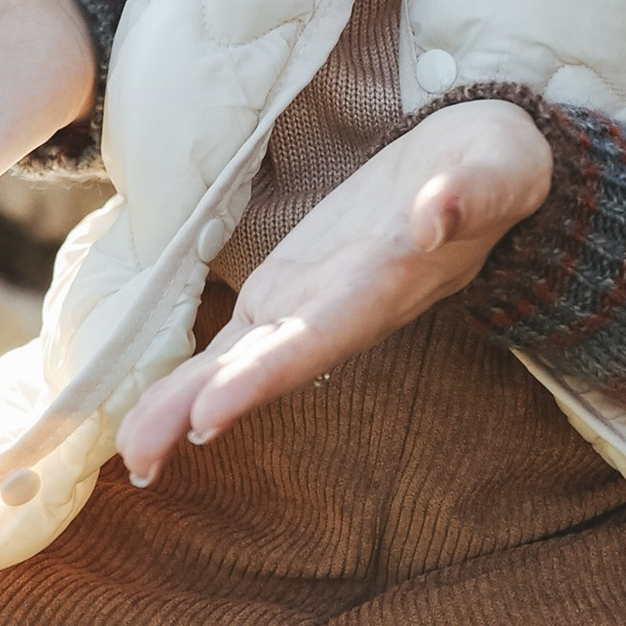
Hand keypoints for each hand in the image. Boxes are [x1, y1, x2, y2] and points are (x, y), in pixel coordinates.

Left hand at [120, 100, 552, 480]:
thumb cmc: (493, 169)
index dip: (264, 375)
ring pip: (235, 366)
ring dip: (180, 408)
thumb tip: (438, 212)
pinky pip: (228, 346)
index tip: (211, 415)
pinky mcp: (284, 294)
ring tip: (129, 454)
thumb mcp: (495, 167)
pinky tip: (141, 421)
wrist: (482, 171)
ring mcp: (307, 309)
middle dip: (201, 408)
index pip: (317, 338)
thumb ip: (470, 191)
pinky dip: (185, 382)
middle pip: (264, 368)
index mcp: (382, 286)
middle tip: (142, 458)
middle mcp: (338, 314)